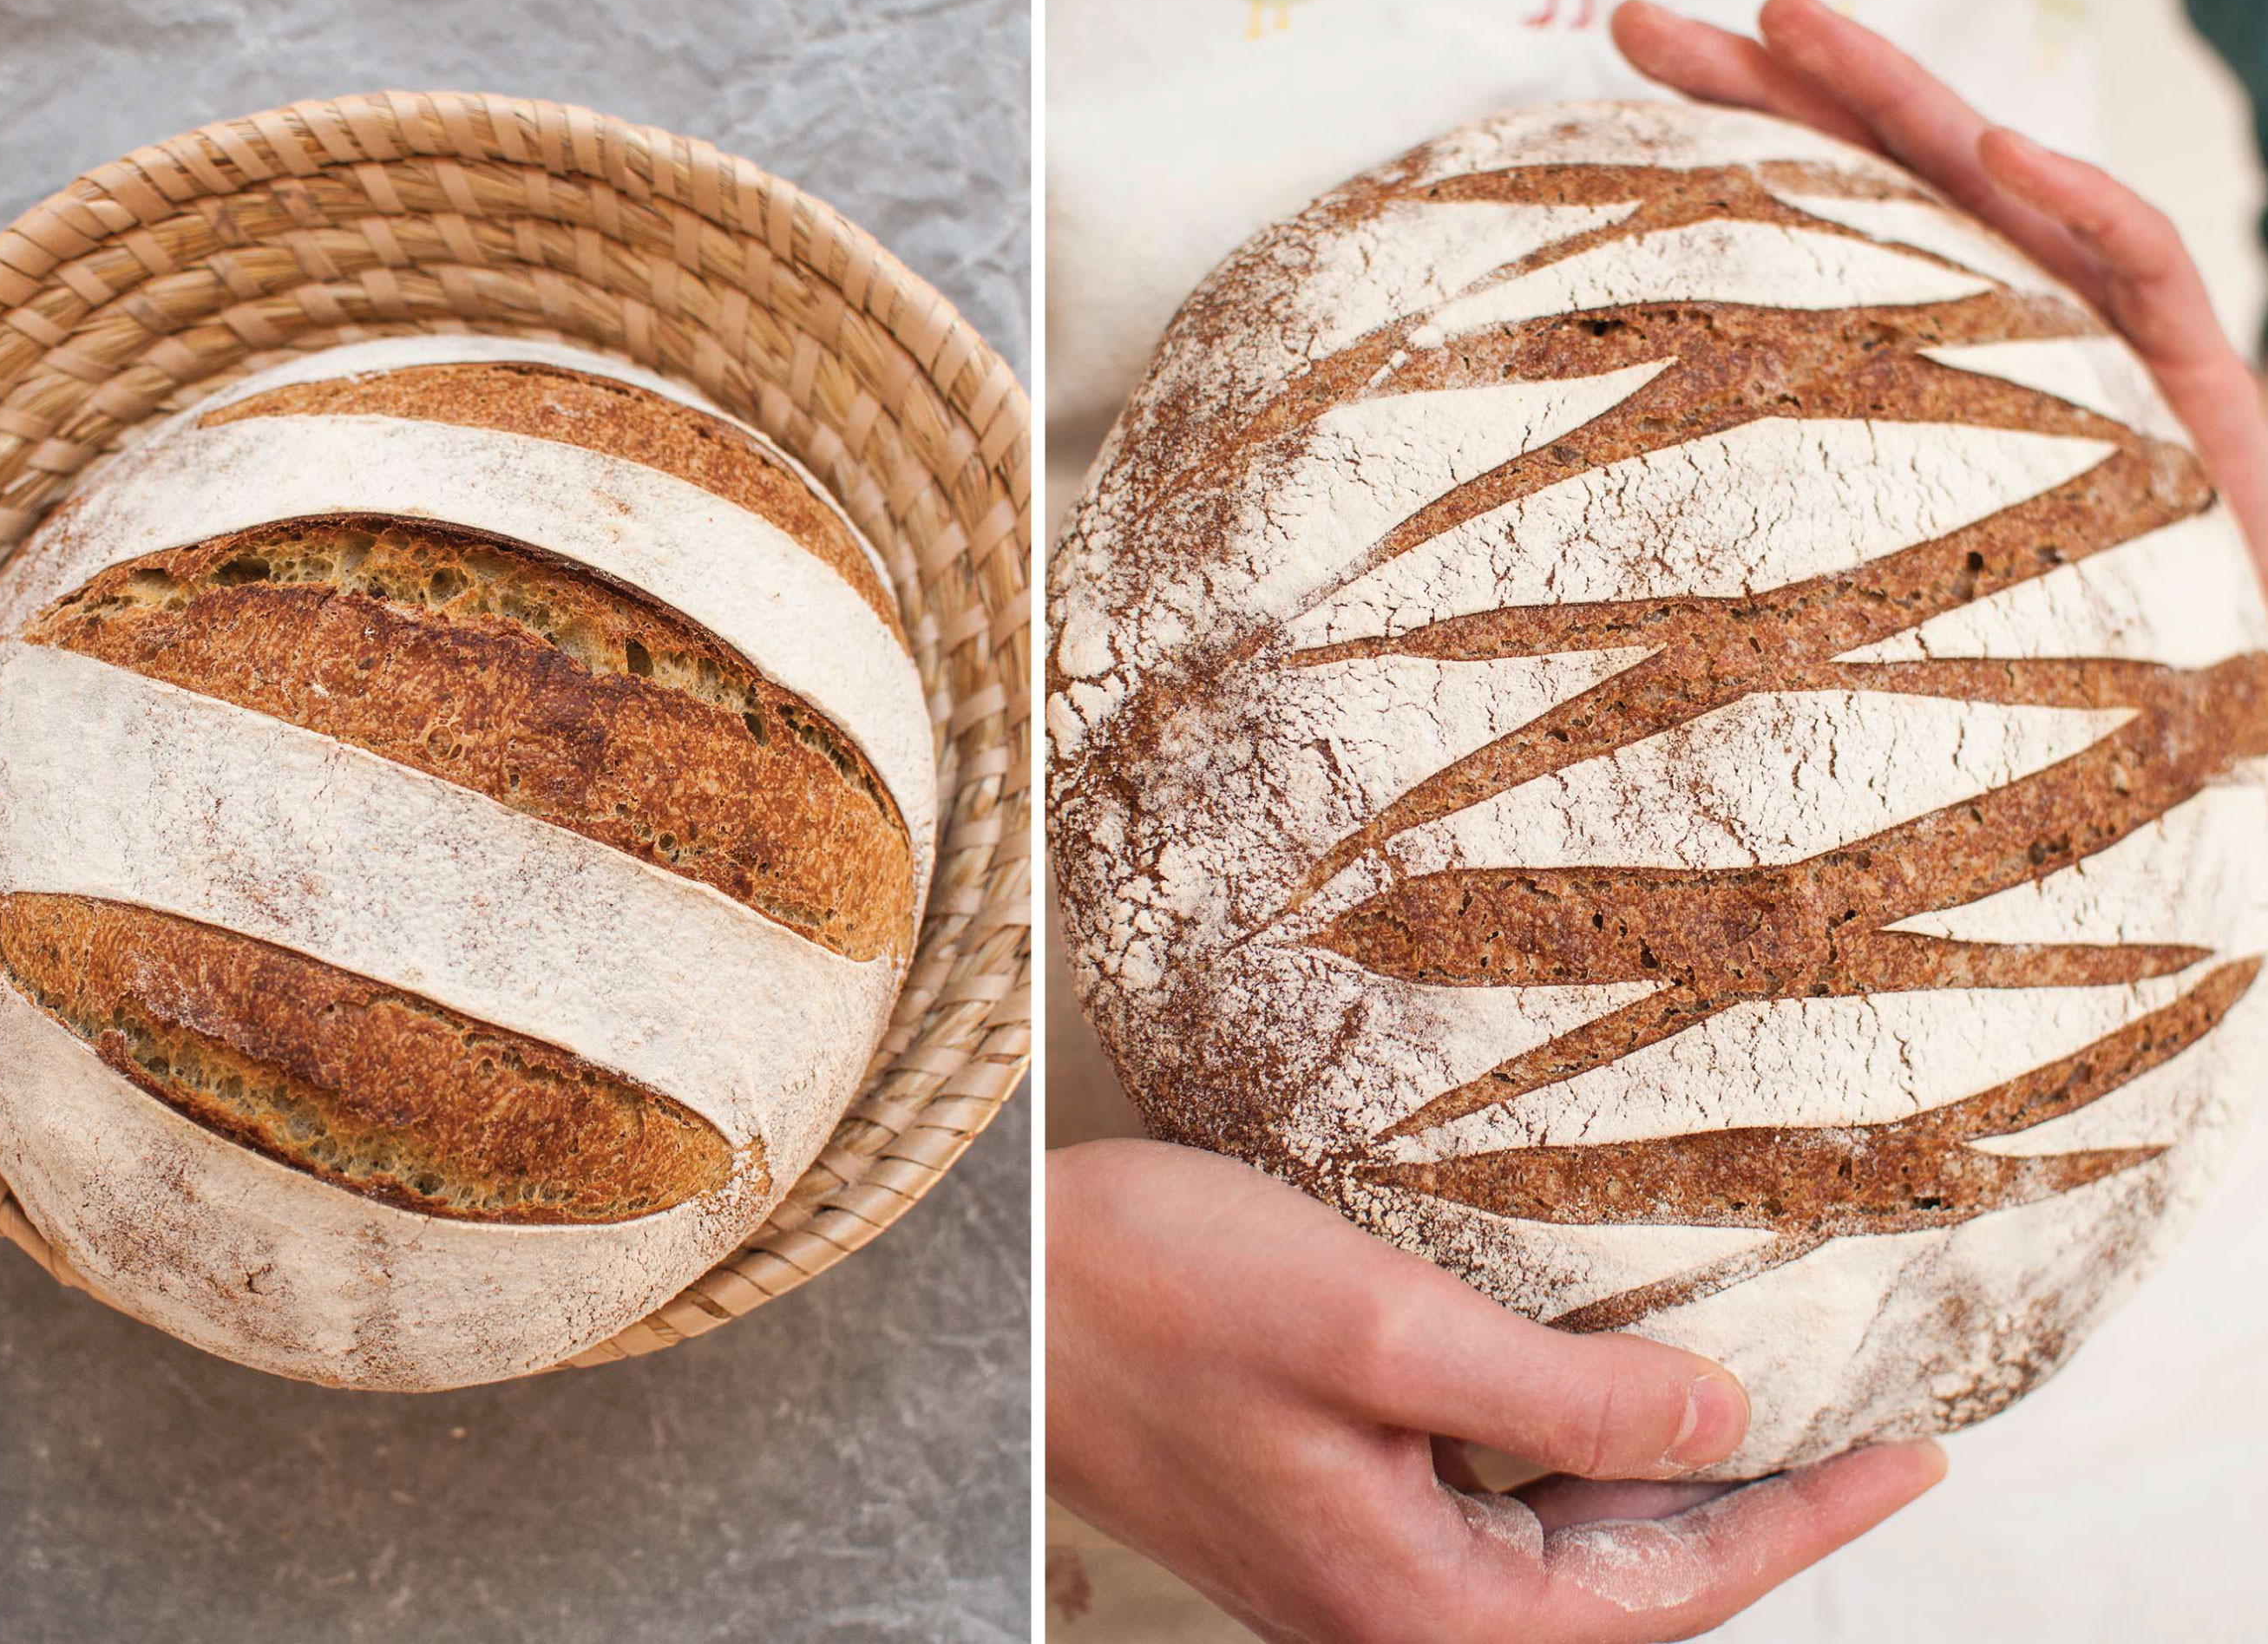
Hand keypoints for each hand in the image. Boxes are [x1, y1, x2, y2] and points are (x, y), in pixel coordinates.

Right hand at [1048, 1140, 1943, 1642]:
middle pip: (1625, 1591)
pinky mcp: (1328, 1513)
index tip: (1911, 1457)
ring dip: (1664, 1492)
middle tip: (1860, 1431)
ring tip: (1759, 1411)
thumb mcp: (1376, 1326)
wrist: (996, 1295)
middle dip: (1753, 1516)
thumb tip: (1717, 1429)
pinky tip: (1597, 1397)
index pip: (1670, 1593)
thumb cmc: (1149, 1294)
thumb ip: (1556, 1395)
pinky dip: (1574, 1464)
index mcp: (1414, 1604)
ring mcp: (1356, 1568)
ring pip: (1561, 1557)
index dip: (1805, 1522)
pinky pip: (1493, 1516)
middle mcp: (1390, 1614)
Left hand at [1610, 0, 2267, 579]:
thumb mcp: (1860, 575)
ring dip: (1893, 91)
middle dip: (1769, 83)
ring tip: (1791, 24)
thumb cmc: (2015, 642)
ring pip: (1986, 177)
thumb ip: (1765, 525)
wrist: (2195, 675)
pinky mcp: (2186, 370)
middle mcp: (1998, 307)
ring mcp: (2091, 324)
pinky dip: (2079, 199)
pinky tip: (2005, 149)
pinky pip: (2140, 261)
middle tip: (1646, 24)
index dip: (1723, 139)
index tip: (1618, 77)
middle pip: (1874, 168)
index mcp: (1917, 342)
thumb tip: (1596, 527)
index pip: (1812, 211)